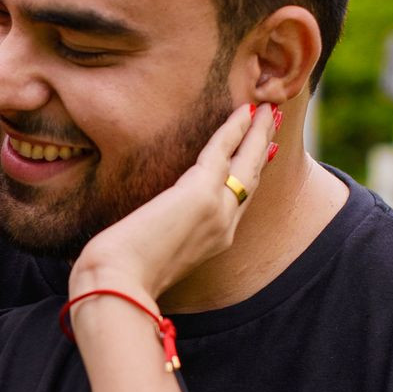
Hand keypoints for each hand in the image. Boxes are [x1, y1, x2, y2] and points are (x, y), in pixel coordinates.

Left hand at [69, 103, 276, 302]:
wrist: (118, 283)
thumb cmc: (122, 274)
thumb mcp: (151, 253)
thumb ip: (163, 236)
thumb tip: (146, 229)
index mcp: (213, 243)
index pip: (240, 202)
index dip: (251, 176)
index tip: (264, 155)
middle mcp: (224, 228)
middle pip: (251, 180)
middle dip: (263, 149)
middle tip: (274, 121)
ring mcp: (217, 211)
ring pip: (246, 164)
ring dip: (258, 133)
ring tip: (268, 109)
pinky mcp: (200, 195)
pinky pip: (223, 152)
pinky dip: (234, 129)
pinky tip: (244, 111)